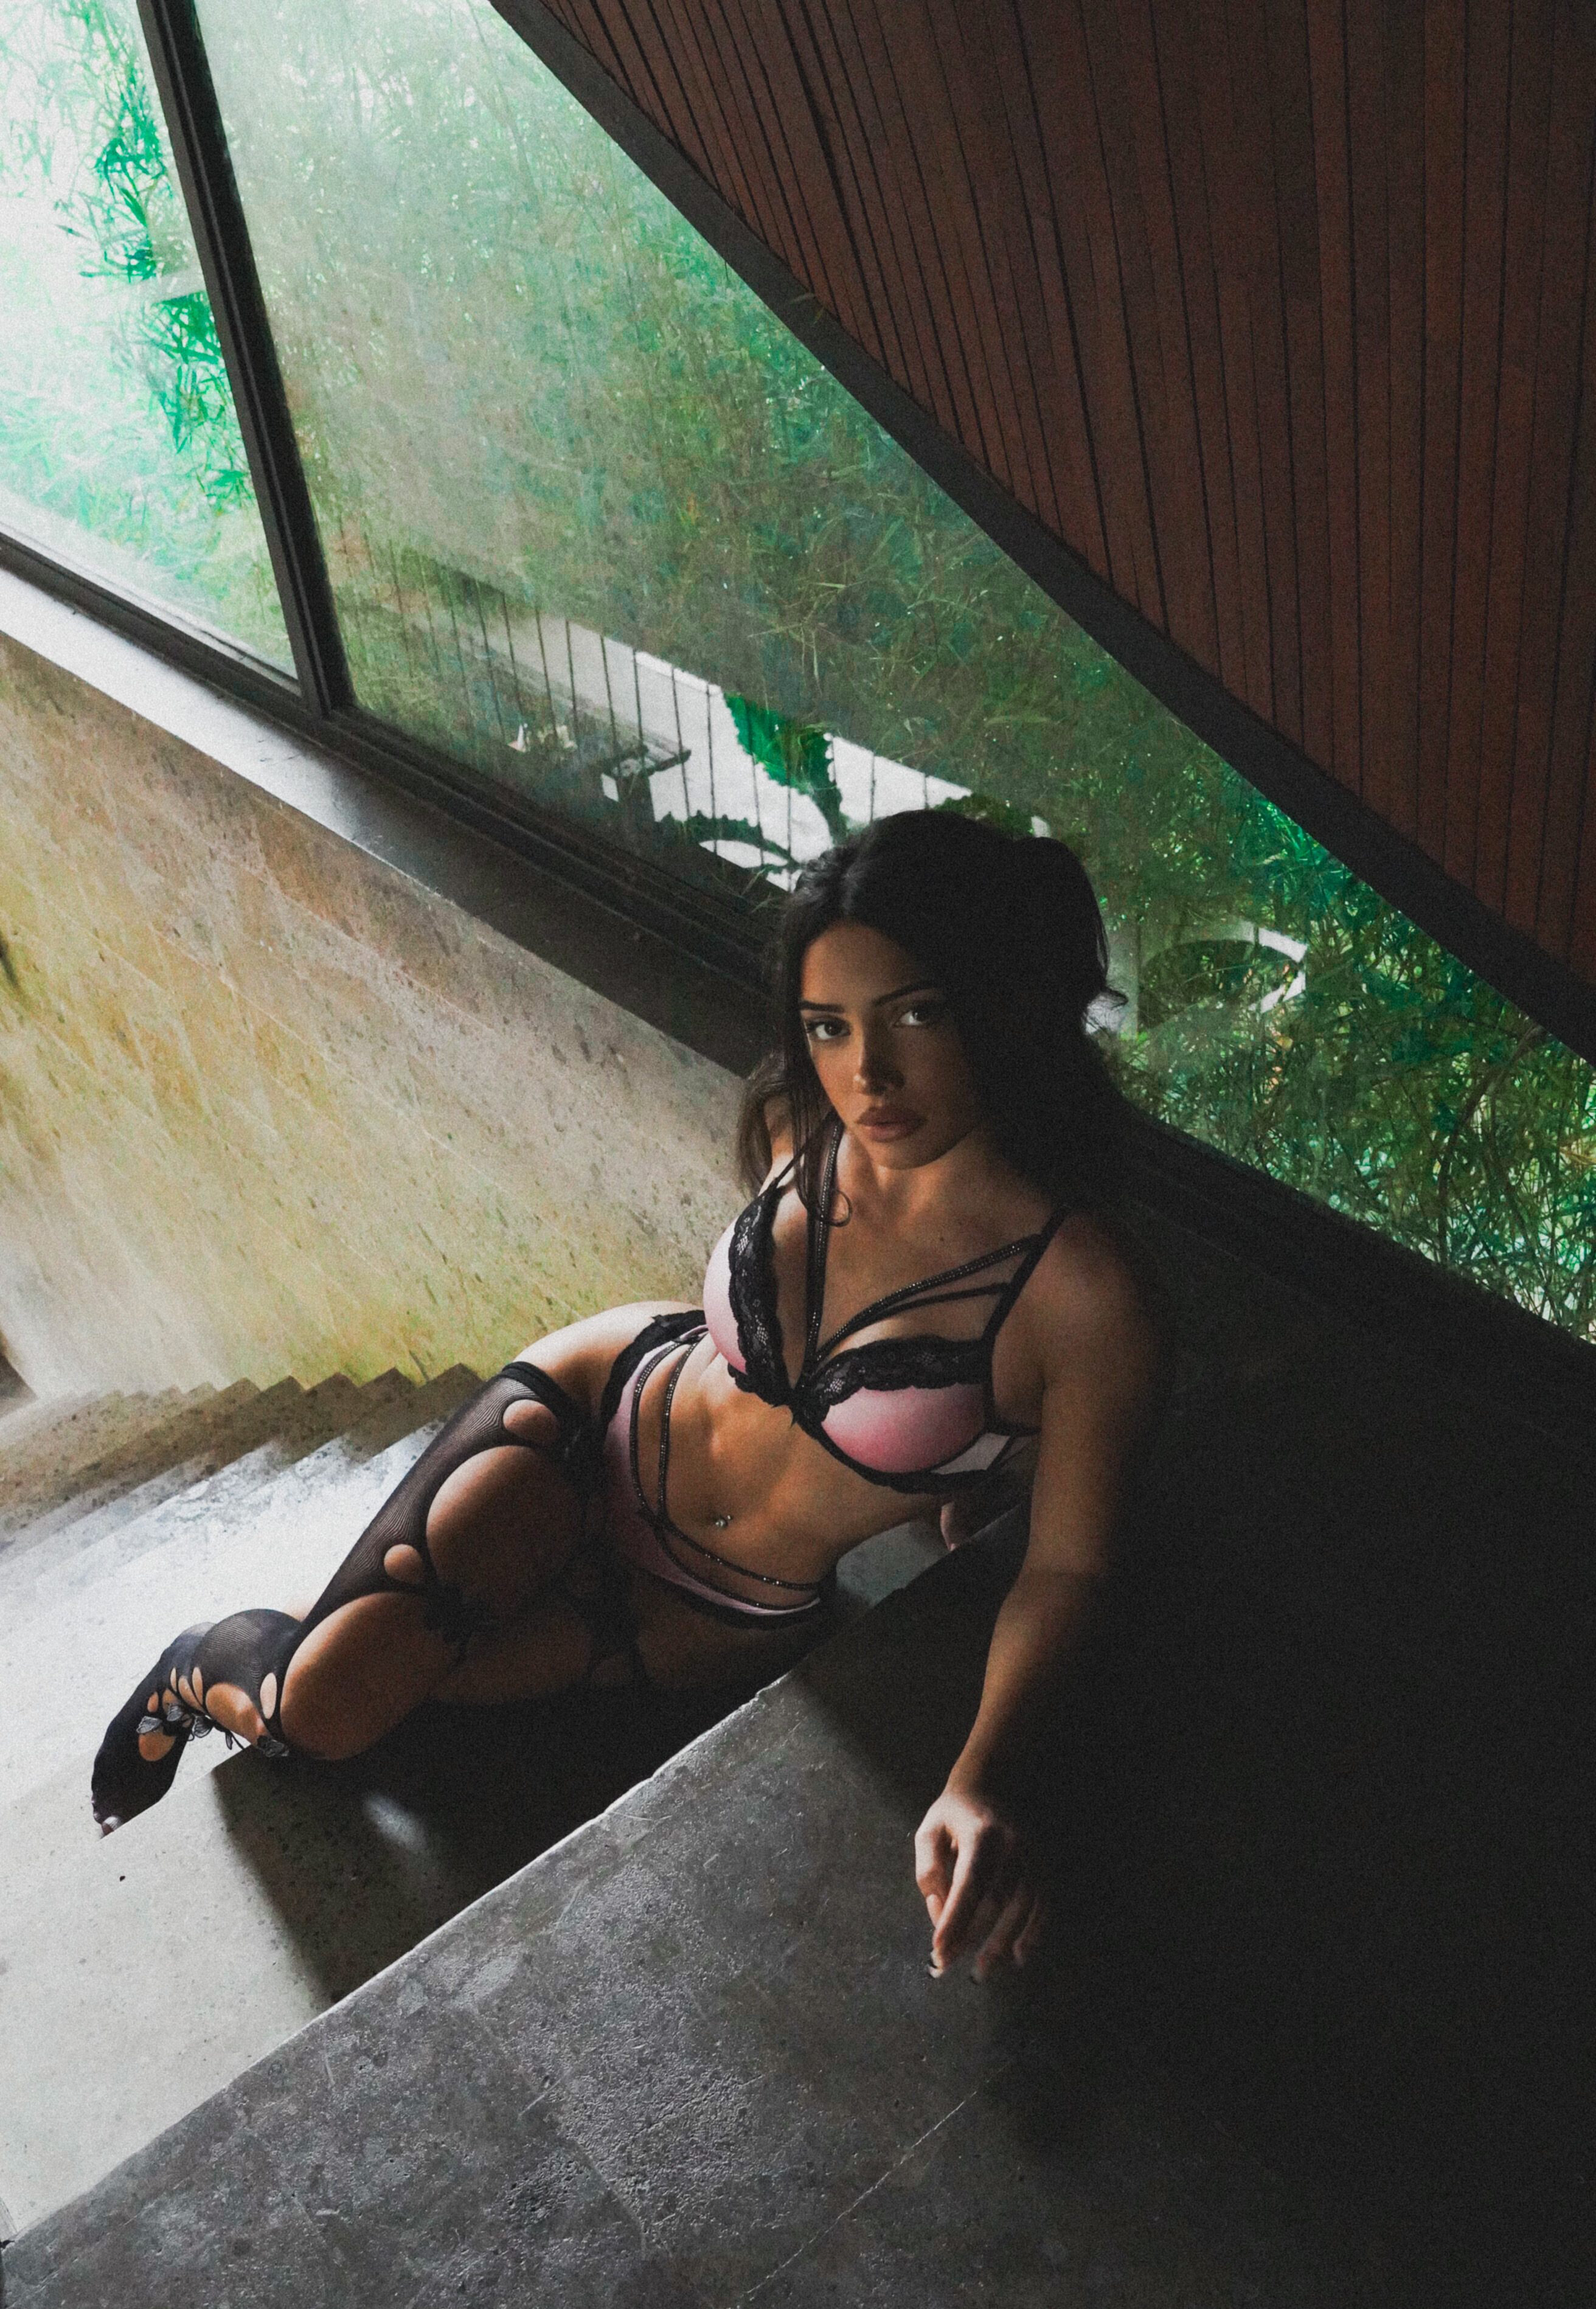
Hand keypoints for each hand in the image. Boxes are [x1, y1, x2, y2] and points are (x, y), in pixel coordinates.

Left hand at [914, 1786, 1044, 1980]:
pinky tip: (1019, 1958)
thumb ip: (928, 1867)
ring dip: (1001, 1943)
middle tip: (948, 1964)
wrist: (994, 1784)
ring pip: (1021, 1908)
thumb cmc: (955, 1814)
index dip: (954, 1920)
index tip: (938, 1950)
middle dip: (972, 1937)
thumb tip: (938, 1907)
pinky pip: (1044, 1906)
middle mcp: (1014, 1845)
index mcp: (982, 1834)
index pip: (969, 1884)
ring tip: (981, 1971)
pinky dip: (1034, 1934)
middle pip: (996, 1901)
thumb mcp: (930, 1829)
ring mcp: (1034, 1856)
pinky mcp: (1044, 1866)